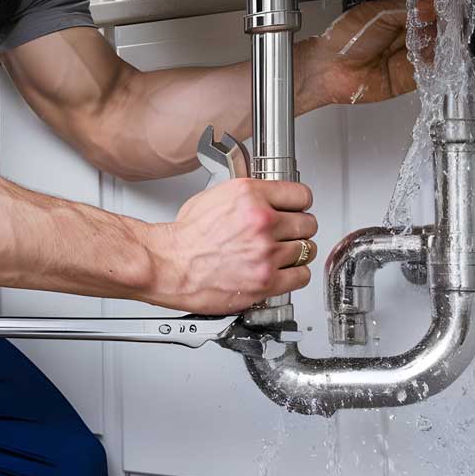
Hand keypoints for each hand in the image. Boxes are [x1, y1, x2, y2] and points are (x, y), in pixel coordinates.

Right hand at [145, 178, 317, 314]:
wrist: (167, 265)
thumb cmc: (184, 237)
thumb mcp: (214, 197)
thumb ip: (247, 197)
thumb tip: (265, 198)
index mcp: (249, 195)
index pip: (301, 195)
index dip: (298, 204)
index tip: (296, 209)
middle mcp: (261, 222)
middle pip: (307, 222)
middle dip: (298, 228)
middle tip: (288, 233)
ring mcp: (265, 253)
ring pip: (307, 249)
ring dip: (295, 252)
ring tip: (281, 253)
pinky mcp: (265, 281)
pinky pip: (301, 276)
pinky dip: (295, 274)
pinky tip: (283, 271)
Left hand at [299, 0, 436, 105]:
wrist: (328, 67)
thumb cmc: (345, 38)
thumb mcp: (378, 14)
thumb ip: (406, 9)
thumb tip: (431, 5)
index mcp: (403, 18)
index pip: (432, 13)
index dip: (440, 12)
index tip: (446, 11)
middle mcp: (409, 38)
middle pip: (439, 33)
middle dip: (443, 30)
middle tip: (442, 28)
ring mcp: (411, 59)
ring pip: (438, 52)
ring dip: (441, 48)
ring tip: (436, 43)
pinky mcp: (409, 79)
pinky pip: (430, 73)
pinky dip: (436, 67)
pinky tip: (435, 59)